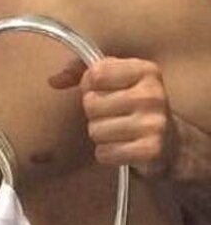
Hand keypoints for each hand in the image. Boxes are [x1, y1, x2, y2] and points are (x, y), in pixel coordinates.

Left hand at [49, 56, 174, 175]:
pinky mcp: (150, 150)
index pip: (95, 74)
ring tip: (119, 132)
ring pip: (95, 130)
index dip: (89, 86)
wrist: (171, 143)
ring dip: (101, 135)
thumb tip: (53, 80)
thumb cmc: (134, 106)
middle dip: (95, 113)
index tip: (102, 91)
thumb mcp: (115, 79)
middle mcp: (152, 94)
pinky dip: (107, 154)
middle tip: (114, 116)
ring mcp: (153, 124)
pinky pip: (104, 153)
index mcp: (145, 70)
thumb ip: (81, 72)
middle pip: (91, 104)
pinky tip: (123, 148)